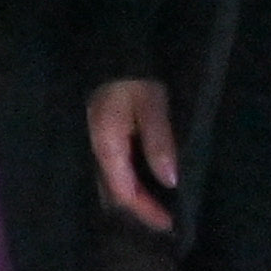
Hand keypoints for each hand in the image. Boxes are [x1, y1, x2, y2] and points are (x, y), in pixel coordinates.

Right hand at [88, 76, 180, 229]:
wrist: (118, 47)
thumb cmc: (136, 74)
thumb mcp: (152, 104)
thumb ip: (159, 142)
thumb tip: (170, 181)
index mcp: (106, 143)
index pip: (123, 192)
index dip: (146, 211)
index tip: (170, 223)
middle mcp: (99, 146)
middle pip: (116, 190)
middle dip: (140, 208)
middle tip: (167, 221)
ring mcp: (101, 139)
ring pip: (116, 179)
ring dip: (137, 195)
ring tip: (162, 206)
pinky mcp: (108, 131)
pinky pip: (119, 164)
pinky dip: (134, 178)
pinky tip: (151, 179)